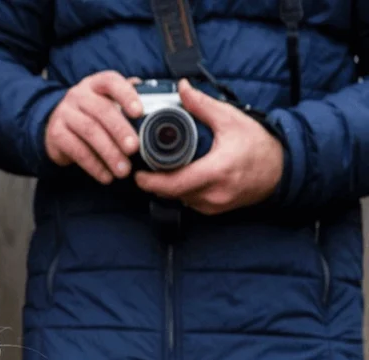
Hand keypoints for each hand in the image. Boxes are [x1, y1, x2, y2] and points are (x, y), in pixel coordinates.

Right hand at [44, 71, 143, 183]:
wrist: (55, 126)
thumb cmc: (90, 115)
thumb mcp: (106, 102)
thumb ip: (127, 100)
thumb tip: (155, 100)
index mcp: (95, 84)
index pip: (111, 82)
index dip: (126, 95)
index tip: (139, 112)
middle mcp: (78, 95)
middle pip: (101, 110)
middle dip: (120, 130)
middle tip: (134, 149)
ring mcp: (65, 114)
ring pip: (89, 131)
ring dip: (109, 153)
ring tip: (123, 170)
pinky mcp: (56, 134)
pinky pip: (77, 150)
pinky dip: (94, 165)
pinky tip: (106, 176)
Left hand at [134, 79, 283, 213]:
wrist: (282, 169)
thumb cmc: (259, 144)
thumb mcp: (231, 119)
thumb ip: (203, 105)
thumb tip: (182, 89)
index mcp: (216, 171)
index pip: (174, 184)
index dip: (151, 182)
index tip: (138, 173)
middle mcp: (214, 193)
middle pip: (171, 193)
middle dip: (155, 182)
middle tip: (144, 168)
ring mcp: (214, 205)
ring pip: (179, 199)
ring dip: (168, 187)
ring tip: (161, 170)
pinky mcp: (215, 210)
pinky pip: (190, 202)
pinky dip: (182, 191)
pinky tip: (180, 177)